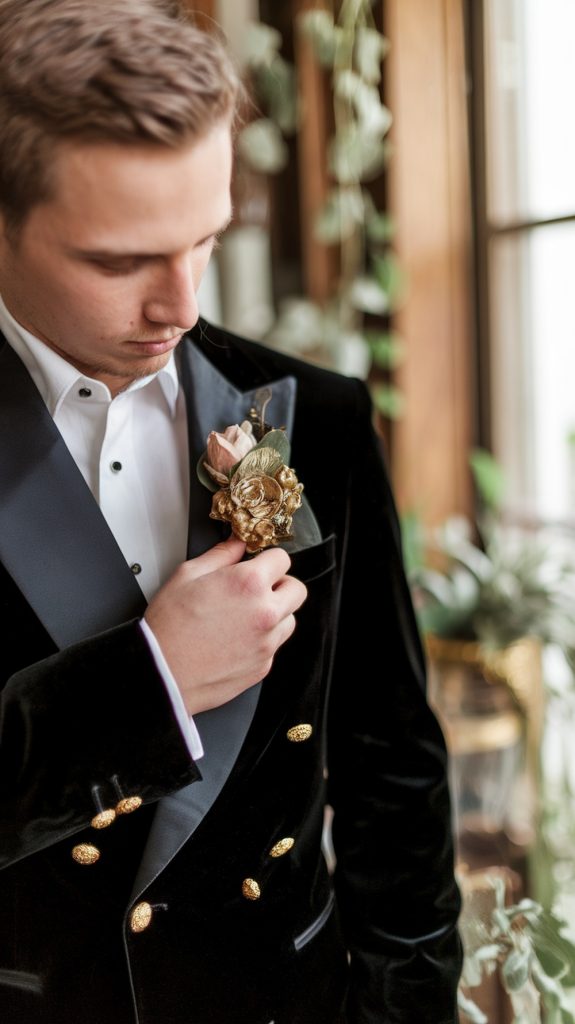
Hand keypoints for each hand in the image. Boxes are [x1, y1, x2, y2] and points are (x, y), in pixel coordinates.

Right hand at [144, 537, 306, 714]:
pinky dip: (262, 640)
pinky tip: (237, 638)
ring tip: (246, 616)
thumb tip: (236, 544)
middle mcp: (265, 613)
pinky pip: (274, 646)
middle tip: (259, 589)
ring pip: (289, 619)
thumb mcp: (187, 575)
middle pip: (296, 589)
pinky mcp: (263, 666)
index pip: (282, 559)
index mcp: (249, 584)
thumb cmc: (169, 628)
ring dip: (275, 614)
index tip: (259, 564)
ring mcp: (267, 642)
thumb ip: (220, 555)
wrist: (161, 673)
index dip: (268, 559)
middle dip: (280, 585)